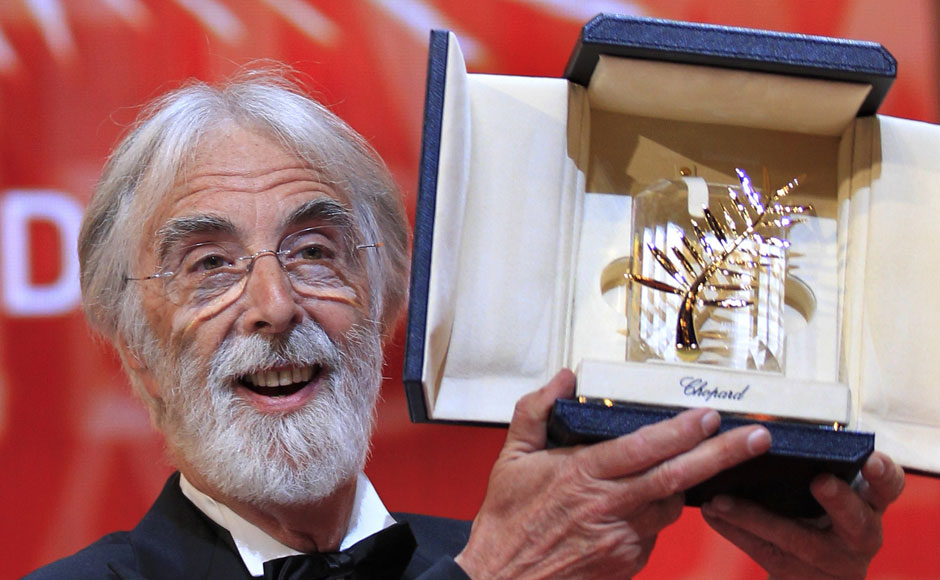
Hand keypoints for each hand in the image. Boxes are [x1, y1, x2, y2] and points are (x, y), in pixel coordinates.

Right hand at [454, 369, 771, 579]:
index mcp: (583, 475)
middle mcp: (609, 507)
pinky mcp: (628, 560)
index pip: (644, 448)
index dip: (681, 431)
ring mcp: (622, 538)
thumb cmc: (507, 519)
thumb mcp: (511, 456)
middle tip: (756, 437)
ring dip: (683, 484)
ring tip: (688, 464)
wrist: (502, 578)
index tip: (707, 414)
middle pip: (677, 477)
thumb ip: (537, 409)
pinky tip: (636, 503)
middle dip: (722, 454)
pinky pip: (656, 530)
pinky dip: (655, 511)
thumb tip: (565, 378)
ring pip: (672, 505)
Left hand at [701, 451, 904, 579]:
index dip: (883, 473)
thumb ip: (813, 465)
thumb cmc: (819, 516)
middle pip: (856, 520)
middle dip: (839, 500)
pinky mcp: (797, 574)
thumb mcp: (831, 495)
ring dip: (755, 518)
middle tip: (820, 482)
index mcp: (869, 504)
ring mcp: (831, 560)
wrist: (815, 574)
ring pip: (796, 540)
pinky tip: (711, 511)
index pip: (889, 486)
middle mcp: (858, 534)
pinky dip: (734, 530)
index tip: (870, 459)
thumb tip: (756, 426)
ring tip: (721, 500)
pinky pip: (763, 552)